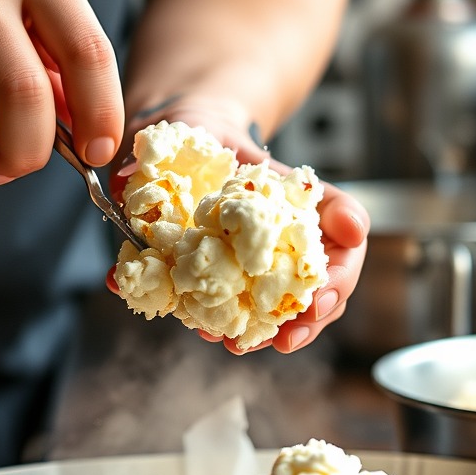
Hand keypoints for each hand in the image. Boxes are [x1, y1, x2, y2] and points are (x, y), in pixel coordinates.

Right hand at [0, 0, 123, 182]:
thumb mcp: (11, 14)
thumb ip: (50, 67)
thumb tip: (87, 134)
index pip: (94, 54)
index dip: (103, 116)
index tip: (98, 153)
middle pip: (44, 91)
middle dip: (39, 151)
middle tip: (22, 166)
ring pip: (5, 106)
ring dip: (5, 159)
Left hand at [105, 105, 369, 355]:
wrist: (175, 155)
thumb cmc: (198, 139)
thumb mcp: (193, 130)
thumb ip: (168, 148)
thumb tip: (128, 178)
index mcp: (294, 197)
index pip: (340, 217)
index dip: (346, 233)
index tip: (344, 245)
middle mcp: (288, 234)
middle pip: (331, 276)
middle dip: (320, 307)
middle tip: (295, 329)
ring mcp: (266, 263)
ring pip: (296, 304)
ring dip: (280, 329)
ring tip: (254, 344)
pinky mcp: (235, 284)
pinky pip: (249, 312)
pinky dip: (237, 328)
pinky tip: (216, 335)